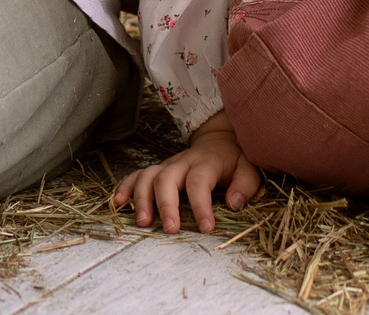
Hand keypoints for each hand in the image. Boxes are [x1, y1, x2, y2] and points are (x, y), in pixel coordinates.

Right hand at [113, 116, 261, 233]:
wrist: (218, 139)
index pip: (199, 182)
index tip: (206, 228)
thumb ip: (245, 184)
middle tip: (170, 229)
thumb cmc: (233, 159)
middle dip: (166, 205)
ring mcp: (167, 165)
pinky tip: (119, 203)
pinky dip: (126, 187)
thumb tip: (234, 203)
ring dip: (142, 199)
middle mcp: (182, 162)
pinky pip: (137, 175)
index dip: (201, 205)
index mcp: (206, 162)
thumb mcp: (248, 167)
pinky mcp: (158, 169)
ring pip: (147, 176)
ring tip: (143, 223)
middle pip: (166, 178)